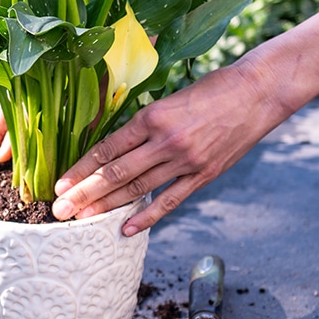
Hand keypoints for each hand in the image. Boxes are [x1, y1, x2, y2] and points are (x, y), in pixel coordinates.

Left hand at [50, 60, 287, 235]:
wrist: (258, 92)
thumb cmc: (210, 89)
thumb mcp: (167, 98)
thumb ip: (141, 123)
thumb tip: (111, 146)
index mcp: (151, 117)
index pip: (106, 148)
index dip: (80, 169)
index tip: (60, 184)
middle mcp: (165, 140)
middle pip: (115, 172)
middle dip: (84, 194)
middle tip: (60, 210)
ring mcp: (186, 161)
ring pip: (137, 189)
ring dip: (107, 207)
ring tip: (83, 220)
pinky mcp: (205, 175)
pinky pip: (170, 200)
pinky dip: (146, 217)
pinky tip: (125, 229)